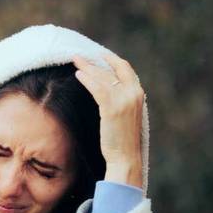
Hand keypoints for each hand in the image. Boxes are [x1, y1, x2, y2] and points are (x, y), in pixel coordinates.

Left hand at [71, 52, 144, 188]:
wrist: (125, 157)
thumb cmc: (122, 140)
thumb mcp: (125, 115)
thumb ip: (121, 100)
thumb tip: (106, 91)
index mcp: (138, 94)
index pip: (125, 69)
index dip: (111, 60)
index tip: (99, 55)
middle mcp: (134, 93)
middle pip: (112, 70)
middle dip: (94, 61)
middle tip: (78, 55)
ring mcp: (124, 100)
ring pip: (103, 77)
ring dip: (87, 67)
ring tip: (74, 61)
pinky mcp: (112, 108)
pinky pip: (98, 88)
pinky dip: (87, 80)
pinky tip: (78, 75)